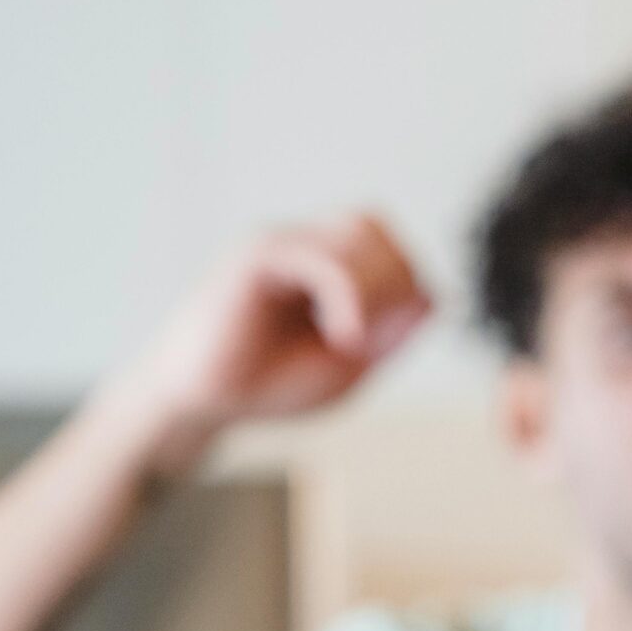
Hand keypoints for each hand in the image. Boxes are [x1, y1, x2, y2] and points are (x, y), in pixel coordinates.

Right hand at [113, 213, 431, 450]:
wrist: (199, 402)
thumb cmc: (266, 384)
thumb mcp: (350, 366)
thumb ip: (392, 334)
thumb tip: (432, 297)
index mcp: (326, 264)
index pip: (390, 247)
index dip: (405, 290)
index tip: (379, 344)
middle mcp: (303, 243)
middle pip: (378, 228)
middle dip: (395, 285)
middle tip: (370, 339)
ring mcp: (280, 244)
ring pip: (360, 231)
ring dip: (375, 289)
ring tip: (352, 339)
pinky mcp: (257, 257)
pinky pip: (323, 255)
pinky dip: (349, 294)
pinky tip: (342, 334)